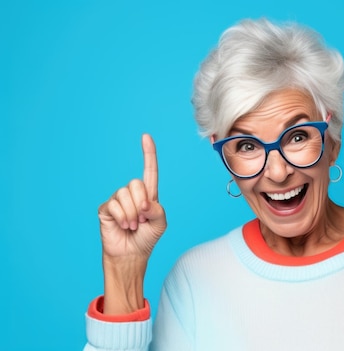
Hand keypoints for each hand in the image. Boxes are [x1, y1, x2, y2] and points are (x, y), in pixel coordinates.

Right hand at [97, 134, 166, 312]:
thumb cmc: (147, 238)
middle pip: (136, 184)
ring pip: (125, 195)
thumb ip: (158, 210)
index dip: (148, 153)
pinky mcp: (106, 208)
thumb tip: (144, 202)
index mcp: (148, 194)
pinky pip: (114, 205)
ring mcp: (118, 200)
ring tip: (132, 225)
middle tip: (141, 219)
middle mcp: (132, 194)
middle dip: (141, 203)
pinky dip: (121, 217)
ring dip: (131, 214)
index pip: (149, 170)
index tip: (146, 136)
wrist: (131, 255)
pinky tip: (123, 226)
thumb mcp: (160, 224)